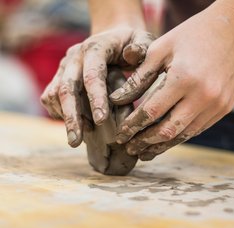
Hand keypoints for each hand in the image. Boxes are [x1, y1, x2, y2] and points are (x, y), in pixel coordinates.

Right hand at [40, 26, 153, 146]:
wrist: (112, 37)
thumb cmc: (130, 43)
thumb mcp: (142, 40)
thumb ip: (140, 48)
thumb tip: (130, 55)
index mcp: (95, 48)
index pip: (92, 75)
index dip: (96, 98)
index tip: (101, 121)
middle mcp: (75, 57)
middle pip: (67, 88)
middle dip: (72, 117)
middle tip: (75, 142)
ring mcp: (64, 67)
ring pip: (54, 94)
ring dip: (64, 117)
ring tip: (78, 138)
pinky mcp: (59, 76)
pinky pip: (50, 97)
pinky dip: (59, 112)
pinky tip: (74, 124)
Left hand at [110, 2, 233, 159]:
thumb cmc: (192, 35)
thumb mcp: (161, 49)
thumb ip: (139, 77)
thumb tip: (117, 99)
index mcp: (184, 78)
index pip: (151, 111)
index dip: (132, 126)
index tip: (120, 135)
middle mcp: (203, 96)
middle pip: (167, 130)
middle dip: (144, 142)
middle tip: (129, 148)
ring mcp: (216, 105)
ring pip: (183, 135)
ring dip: (161, 146)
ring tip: (144, 153)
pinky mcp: (224, 108)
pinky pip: (197, 129)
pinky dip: (178, 137)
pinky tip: (165, 140)